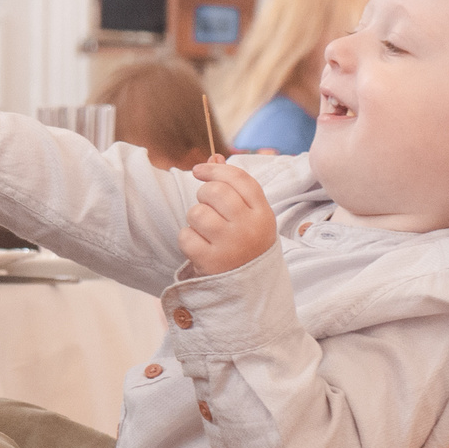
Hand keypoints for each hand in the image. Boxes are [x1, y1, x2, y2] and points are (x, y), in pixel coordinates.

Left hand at [180, 160, 277, 275]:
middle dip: (203, 194)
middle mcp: (249, 228)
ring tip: (205, 230)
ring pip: (197, 213)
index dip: (215, 169)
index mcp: (263, 214)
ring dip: (195, 218)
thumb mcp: (249, 216)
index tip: (198, 170)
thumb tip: (214, 157)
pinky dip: (187, 239)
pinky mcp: (211, 262)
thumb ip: (233, 186)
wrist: (251, 290)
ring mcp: (231, 246)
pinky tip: (199, 247)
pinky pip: (186, 236)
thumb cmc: (247, 244)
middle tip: (207, 208)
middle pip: (216, 191)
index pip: (239, 178)